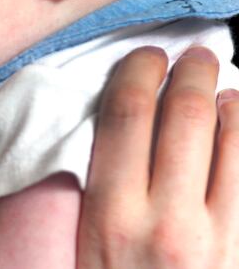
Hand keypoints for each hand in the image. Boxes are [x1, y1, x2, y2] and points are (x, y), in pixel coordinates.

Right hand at [78, 46, 238, 267]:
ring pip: (234, 142)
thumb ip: (96, 191)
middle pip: (183, 117)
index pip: (125, 114)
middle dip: (192, 74)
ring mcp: (217, 240)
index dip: (138, 71)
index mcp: (110, 215)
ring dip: (233, 103)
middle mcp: (165, 221)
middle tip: (194, 57)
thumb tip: (115, 130)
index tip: (145, 56)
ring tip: (226, 87)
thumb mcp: (81, 250)